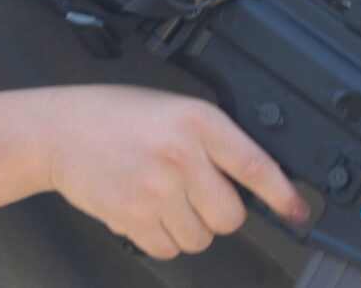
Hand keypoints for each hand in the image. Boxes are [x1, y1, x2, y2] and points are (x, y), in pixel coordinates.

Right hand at [43, 86, 308, 259]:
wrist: (61, 129)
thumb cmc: (119, 116)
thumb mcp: (177, 110)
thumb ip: (214, 141)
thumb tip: (254, 180)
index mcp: (199, 121)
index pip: (256, 166)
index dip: (283, 195)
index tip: (298, 211)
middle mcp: (181, 154)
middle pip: (231, 215)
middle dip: (220, 212)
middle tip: (198, 194)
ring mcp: (156, 189)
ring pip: (201, 238)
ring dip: (190, 227)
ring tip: (166, 198)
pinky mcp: (132, 217)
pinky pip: (168, 250)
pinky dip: (163, 239)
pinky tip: (146, 210)